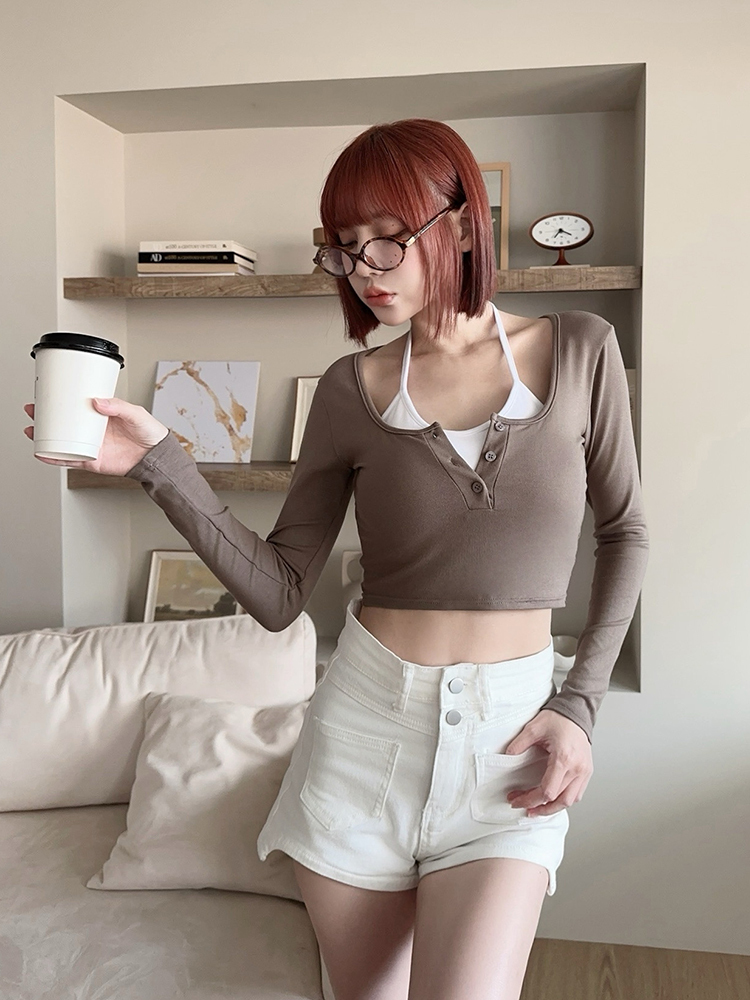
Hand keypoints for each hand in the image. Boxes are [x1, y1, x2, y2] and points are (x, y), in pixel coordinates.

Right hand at [23, 399, 169, 476]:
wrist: (156, 457)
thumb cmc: (149, 433)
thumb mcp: (136, 413)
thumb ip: (119, 406)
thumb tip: (98, 402)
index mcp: (101, 414)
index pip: (77, 406)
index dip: (61, 400)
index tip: (48, 393)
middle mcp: (92, 430)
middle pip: (63, 422)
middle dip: (45, 416)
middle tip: (33, 409)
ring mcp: (90, 445)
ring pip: (62, 441)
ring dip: (45, 437)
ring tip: (32, 430)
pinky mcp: (92, 461)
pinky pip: (70, 460)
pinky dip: (55, 458)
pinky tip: (43, 453)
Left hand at [503, 709, 592, 816]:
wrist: (576, 712)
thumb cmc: (559, 719)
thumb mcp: (534, 728)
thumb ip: (519, 743)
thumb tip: (507, 757)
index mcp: (564, 759)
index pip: (547, 791)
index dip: (529, 799)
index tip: (516, 799)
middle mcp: (577, 768)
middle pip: (558, 800)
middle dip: (538, 807)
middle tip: (523, 807)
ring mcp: (584, 771)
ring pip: (570, 801)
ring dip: (552, 808)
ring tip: (536, 808)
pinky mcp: (586, 771)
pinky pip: (577, 794)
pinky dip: (563, 800)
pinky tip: (551, 799)